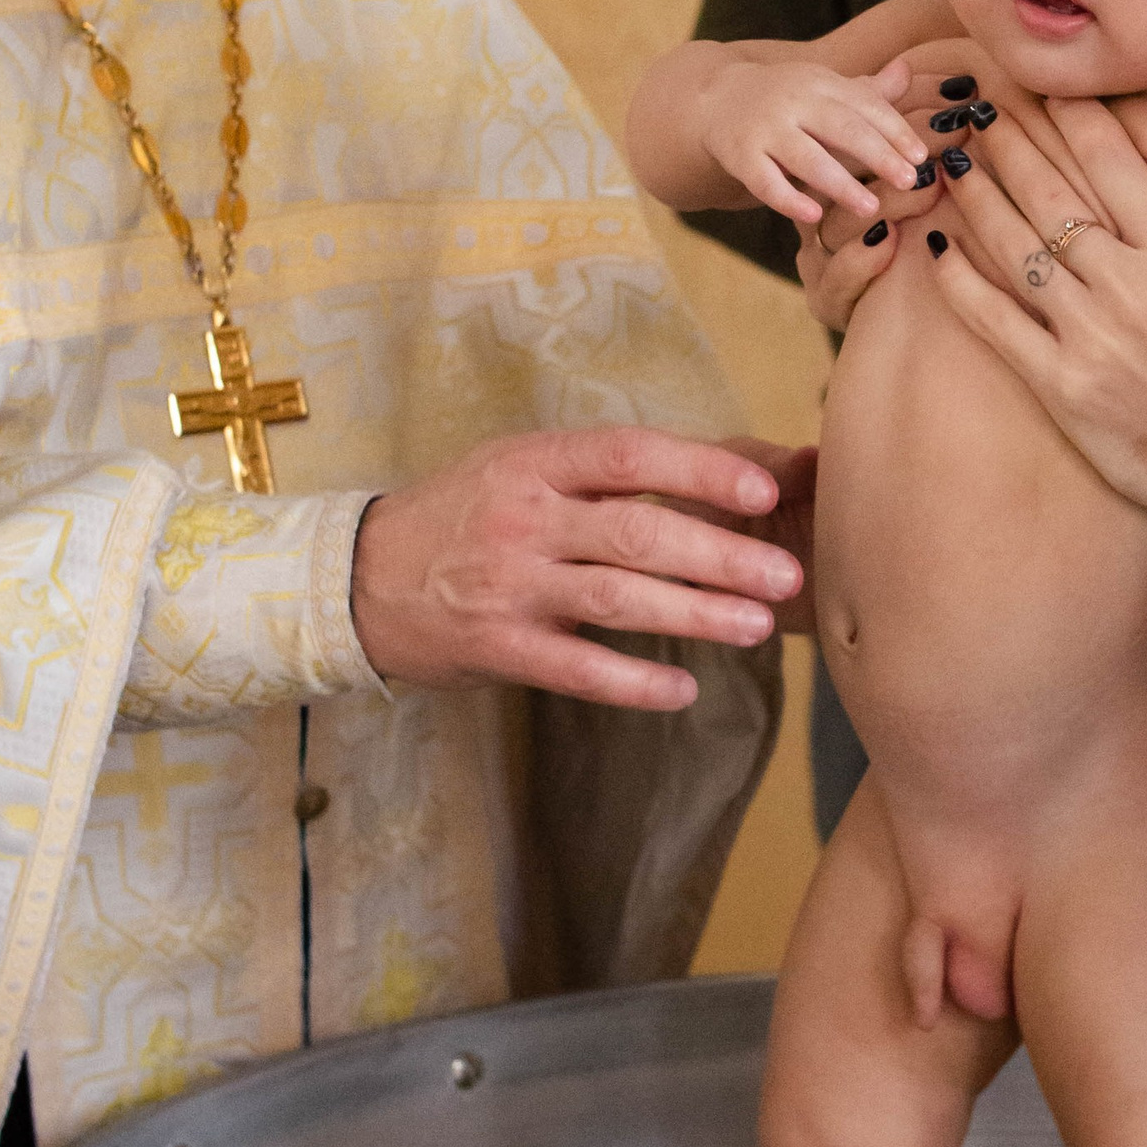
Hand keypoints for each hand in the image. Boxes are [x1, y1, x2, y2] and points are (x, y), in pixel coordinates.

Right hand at [351, 425, 802, 707]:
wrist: (358, 577)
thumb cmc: (465, 513)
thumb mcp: (522, 467)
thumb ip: (608, 472)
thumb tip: (726, 467)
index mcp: (537, 462)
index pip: (631, 455)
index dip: (702, 470)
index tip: (764, 491)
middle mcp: (525, 518)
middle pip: (639, 534)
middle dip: (721, 555)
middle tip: (788, 575)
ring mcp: (510, 585)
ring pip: (618, 600)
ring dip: (695, 615)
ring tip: (757, 627)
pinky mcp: (497, 647)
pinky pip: (577, 669)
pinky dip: (634, 682)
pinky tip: (683, 690)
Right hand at [699, 51, 928, 227]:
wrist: (715, 99)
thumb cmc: (787, 100)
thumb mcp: (824, 89)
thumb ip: (867, 91)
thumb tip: (909, 71)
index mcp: (821, 83)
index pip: (865, 105)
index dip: (895, 130)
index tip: (921, 156)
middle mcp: (793, 101)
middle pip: (842, 128)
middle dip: (878, 154)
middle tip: (910, 181)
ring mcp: (764, 128)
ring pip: (806, 158)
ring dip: (840, 183)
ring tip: (871, 208)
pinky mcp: (739, 156)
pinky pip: (765, 181)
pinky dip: (788, 199)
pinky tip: (814, 216)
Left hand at [925, 96, 1146, 587]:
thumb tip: (1139, 176)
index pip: (1118, 164)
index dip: (1073, 116)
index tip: (1040, 83)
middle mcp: (1135, 286)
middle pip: (1054, 193)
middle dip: (1008, 141)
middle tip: (973, 105)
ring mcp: (1096, 336)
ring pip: (1017, 245)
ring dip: (974, 195)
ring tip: (947, 160)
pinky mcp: (1064, 386)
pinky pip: (998, 320)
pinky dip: (961, 280)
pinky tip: (935, 247)